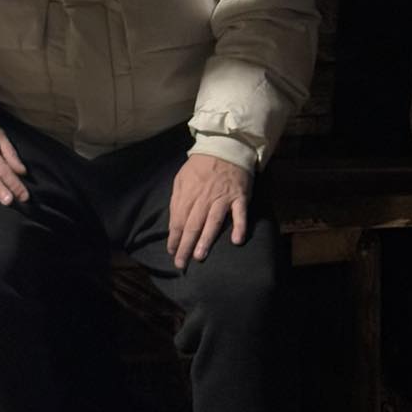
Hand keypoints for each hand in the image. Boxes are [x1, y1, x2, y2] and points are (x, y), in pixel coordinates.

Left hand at [166, 155, 251, 270]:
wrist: (225, 147)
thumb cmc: (201, 166)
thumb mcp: (182, 177)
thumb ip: (177, 199)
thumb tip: (173, 223)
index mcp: (189, 192)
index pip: (179, 219)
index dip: (174, 237)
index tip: (171, 251)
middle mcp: (204, 197)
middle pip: (193, 224)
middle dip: (185, 245)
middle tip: (181, 264)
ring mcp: (223, 197)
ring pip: (213, 220)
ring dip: (206, 239)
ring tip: (199, 256)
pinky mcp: (239, 197)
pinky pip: (239, 213)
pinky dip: (239, 226)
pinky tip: (236, 240)